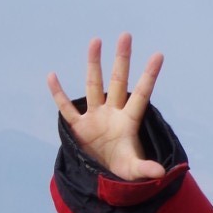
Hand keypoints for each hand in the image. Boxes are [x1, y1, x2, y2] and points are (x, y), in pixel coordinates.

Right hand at [47, 34, 165, 181]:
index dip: (149, 76)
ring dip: (93, 64)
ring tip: (96, 41)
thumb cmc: (124, 170)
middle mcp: (112, 113)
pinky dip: (58, 93)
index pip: (141, 94)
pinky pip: (66, 108)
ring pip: (93, 85)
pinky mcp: (78, 127)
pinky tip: (52, 76)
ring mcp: (95, 117)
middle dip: (121, 60)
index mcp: (129, 121)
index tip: (158, 55)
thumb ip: (146, 169)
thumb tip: (161, 172)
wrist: (104, 177)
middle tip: (126, 35)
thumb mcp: (135, 170)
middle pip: (117, 81)